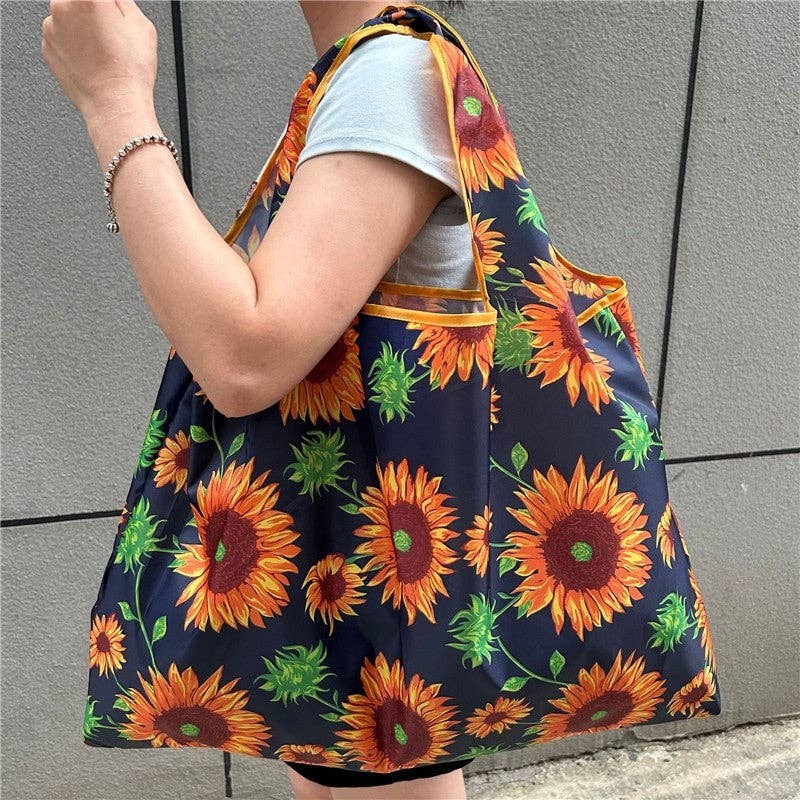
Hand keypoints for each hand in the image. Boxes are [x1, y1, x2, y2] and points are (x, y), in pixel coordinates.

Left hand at [40, 0, 157, 124]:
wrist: (114, 104)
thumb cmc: (129, 71)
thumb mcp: (142, 25)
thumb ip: (123, 2)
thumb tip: (113, 0)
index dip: (109, 5)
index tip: (112, 12)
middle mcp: (63, 6)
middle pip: (78, 0)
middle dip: (92, 10)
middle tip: (111, 31)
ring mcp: (51, 27)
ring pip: (67, 16)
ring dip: (81, 26)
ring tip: (102, 49)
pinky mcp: (47, 47)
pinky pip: (60, 37)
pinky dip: (73, 44)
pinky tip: (91, 58)